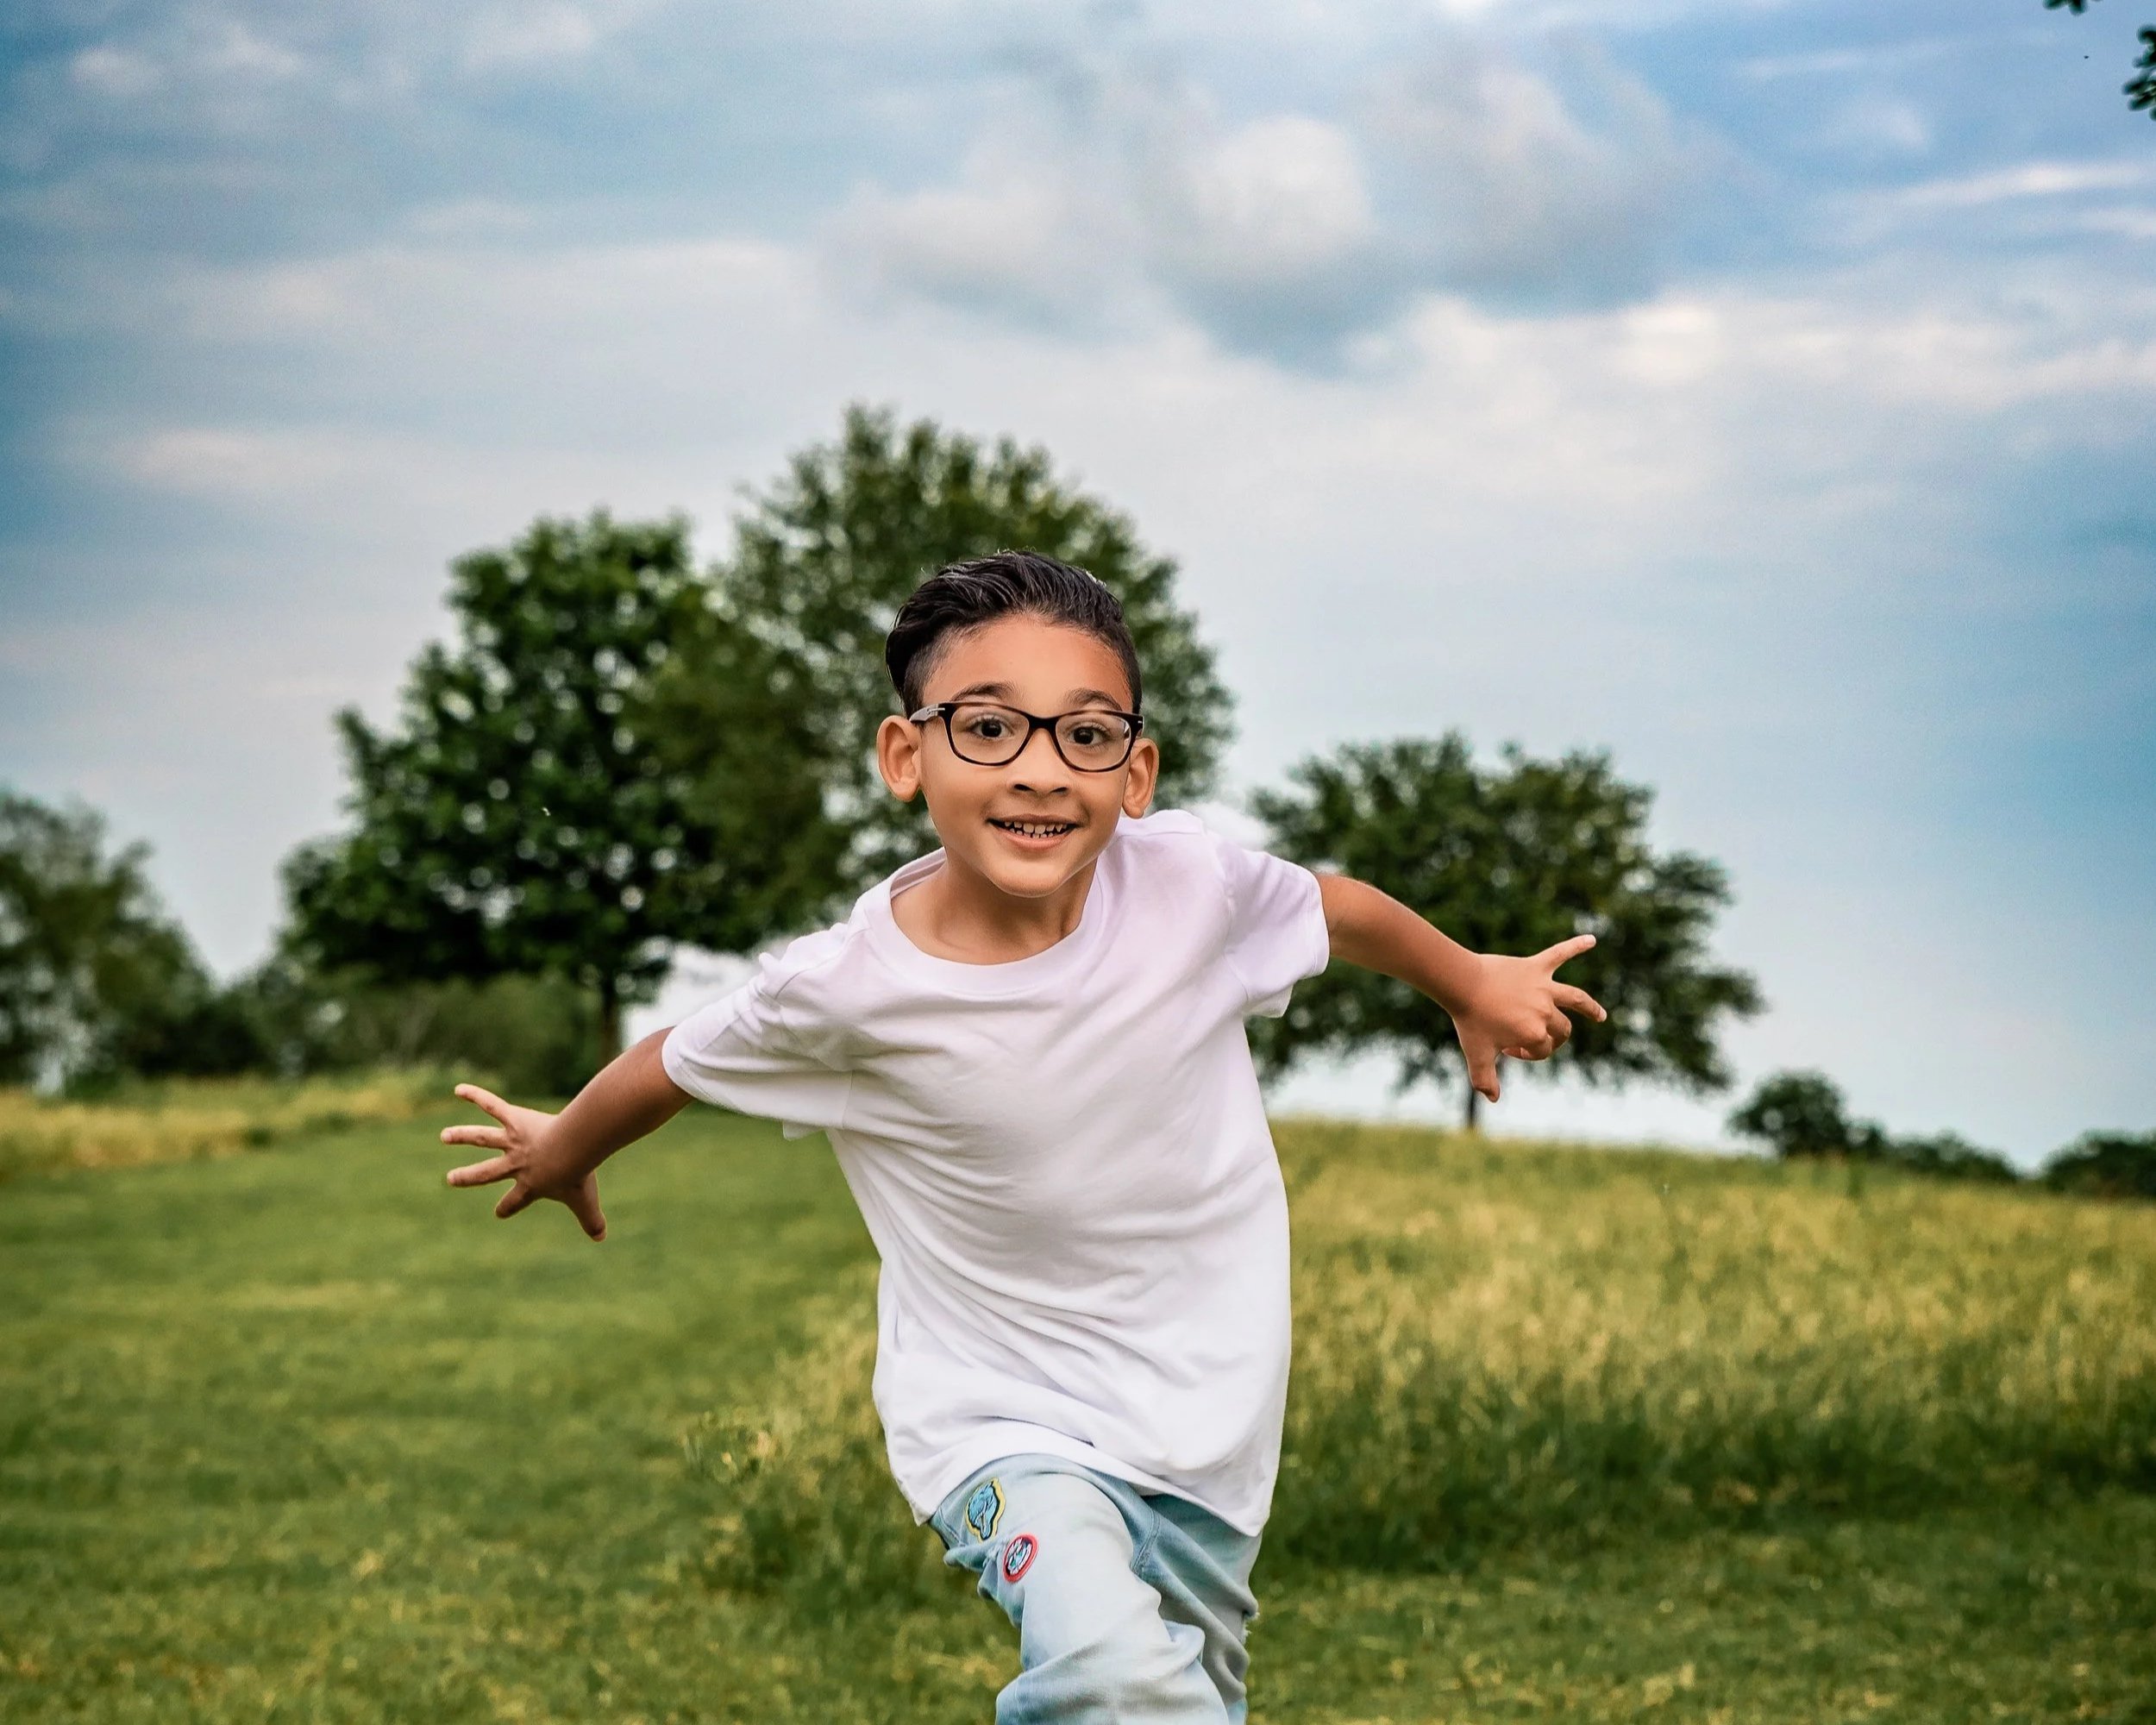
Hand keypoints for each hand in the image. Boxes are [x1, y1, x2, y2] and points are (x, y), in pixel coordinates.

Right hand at [441, 1083, 607, 1241]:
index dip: (508, 1208)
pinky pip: (493, 1105)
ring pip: (483, 1138)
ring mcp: (513, 1141)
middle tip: (451, 1179)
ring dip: (462, 1136)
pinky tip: (460, 1089)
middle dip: (468, 1177)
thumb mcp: (584, 1200)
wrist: (573, 1147)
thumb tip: (602, 1238)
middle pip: (487, 1173)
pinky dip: (476, 1096)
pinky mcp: (515, 1119)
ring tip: (444, 1136)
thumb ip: (591, 1220)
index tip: (500, 1212)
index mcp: (529, 1184)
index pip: (515, 1201)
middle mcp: (515, 1163)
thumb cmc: (577, 1173)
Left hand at [1454, 934, 1607, 1105]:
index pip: (1543, 1050)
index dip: (1527, 1054)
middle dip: (1553, 1038)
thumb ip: (1484, 1079)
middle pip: (1561, 1030)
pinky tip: (1591, 939)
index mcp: (1534, 1034)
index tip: (1506, 1049)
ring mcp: (1543, 988)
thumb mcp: (1476, 1053)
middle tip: (1536, 1038)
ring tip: (1601, 1016)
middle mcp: (1545, 1011)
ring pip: (1575, 999)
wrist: (1461, 983)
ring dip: (1589, 1007)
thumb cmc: (1469, 1019)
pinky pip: (1560, 954)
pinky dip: (1575, 946)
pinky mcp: (1536, 967)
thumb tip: (1494, 1098)